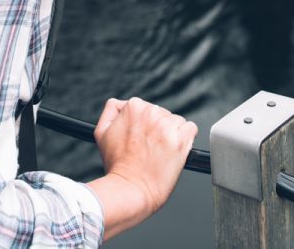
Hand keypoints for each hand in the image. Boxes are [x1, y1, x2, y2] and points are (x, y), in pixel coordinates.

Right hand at [86, 97, 196, 239]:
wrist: (130, 189)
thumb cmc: (117, 166)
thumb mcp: (102, 133)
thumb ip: (111, 111)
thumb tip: (121, 104)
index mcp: (133, 107)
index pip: (146, 107)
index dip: (144, 125)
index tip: (142, 138)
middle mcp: (151, 112)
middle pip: (162, 114)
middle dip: (158, 128)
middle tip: (149, 147)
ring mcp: (167, 126)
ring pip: (176, 121)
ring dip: (171, 134)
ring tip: (160, 151)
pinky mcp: (181, 139)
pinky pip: (191, 129)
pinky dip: (186, 139)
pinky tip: (173, 150)